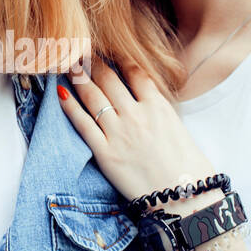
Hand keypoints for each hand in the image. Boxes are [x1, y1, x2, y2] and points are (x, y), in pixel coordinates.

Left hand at [56, 57, 218, 208]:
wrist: (185, 199)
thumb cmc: (190, 169)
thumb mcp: (180, 129)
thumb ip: (161, 111)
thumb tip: (149, 103)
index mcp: (158, 106)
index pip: (135, 71)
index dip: (119, 58)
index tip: (109, 50)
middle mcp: (137, 114)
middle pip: (110, 79)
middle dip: (94, 63)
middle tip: (82, 52)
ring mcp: (119, 133)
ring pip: (93, 96)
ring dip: (79, 77)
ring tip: (70, 65)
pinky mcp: (106, 153)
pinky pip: (82, 124)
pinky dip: (69, 106)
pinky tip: (60, 92)